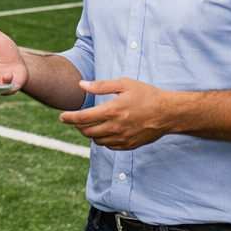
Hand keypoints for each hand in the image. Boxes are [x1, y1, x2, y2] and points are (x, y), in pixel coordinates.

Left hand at [59, 78, 177, 149]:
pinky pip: (109, 146)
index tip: (62, 117)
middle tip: (77, 119)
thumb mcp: (124, 84)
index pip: (83, 118)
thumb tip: (81, 85)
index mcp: (112, 110)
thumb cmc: (146, 95)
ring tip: (91, 124)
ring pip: (97, 140)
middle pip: (87, 131)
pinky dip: (103, 140)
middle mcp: (116, 127)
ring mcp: (123, 138)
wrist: (168, 113)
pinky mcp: (129, 145)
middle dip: (78, 126)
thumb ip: (101, 86)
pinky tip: (105, 131)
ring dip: (90, 133)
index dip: (69, 118)